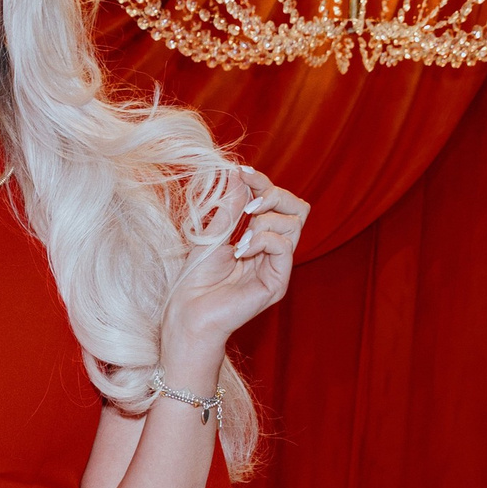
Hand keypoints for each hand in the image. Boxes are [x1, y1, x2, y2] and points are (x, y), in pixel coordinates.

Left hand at [160, 163, 309, 368]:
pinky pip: (285, 246)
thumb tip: (239, 173)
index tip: (242, 173)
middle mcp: (274, 252)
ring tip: (239, 239)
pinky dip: (263, 240)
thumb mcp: (212, 234)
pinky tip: (241, 251)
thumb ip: (230, 206)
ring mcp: (278, 267)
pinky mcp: (277, 283)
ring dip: (264, 221)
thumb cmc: (195, 281)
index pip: (279, 202)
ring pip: (294, 223)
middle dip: (274, 195)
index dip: (263, 183)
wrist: (188, 314)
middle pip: (298, 208)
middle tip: (248, 206)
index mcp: (261, 238)